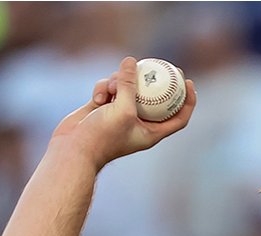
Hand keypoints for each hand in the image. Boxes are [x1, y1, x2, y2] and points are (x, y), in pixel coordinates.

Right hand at [50, 56, 196, 168]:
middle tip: (161, 65)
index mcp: (152, 132)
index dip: (187, 101)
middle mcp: (138, 123)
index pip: (178, 117)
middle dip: (156, 81)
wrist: (72, 150)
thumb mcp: (121, 109)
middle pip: (154, 98)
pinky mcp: (103, 107)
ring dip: (120, 82)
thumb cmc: (102, 136)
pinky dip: (104, 88)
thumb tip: (131, 61)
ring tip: (112, 87)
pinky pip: (109, 88)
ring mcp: (120, 114)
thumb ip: (129, 85)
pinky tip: (97, 97)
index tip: (188, 82)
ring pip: (128, 88)